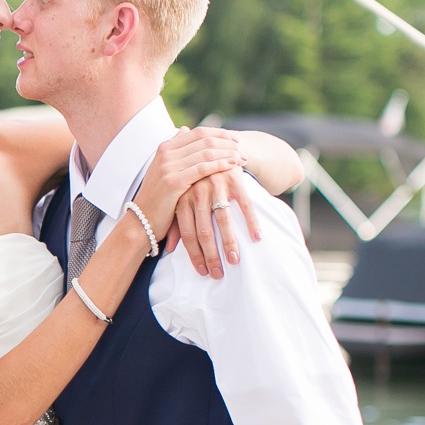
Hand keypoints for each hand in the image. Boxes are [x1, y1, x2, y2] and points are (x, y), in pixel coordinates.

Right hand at [131, 129, 245, 238]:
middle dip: (227, 143)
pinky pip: (202, 168)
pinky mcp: (173, 181)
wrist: (141, 221)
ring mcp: (168, 166)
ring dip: (227, 153)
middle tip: (242, 150)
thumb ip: (176, 149)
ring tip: (242, 158)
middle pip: (205, 140)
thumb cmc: (158, 197)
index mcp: (165, 148)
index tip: (235, 141)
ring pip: (206, 152)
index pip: (199, 132)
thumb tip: (185, 129)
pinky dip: (220, 164)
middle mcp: (166, 153)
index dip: (220, 134)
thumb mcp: (164, 169)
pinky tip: (232, 166)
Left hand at [166, 165, 261, 279]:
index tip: (202, 272)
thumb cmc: (197, 183)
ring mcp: (216, 185)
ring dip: (229, 243)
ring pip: (223, 220)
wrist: (215, 149)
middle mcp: (197, 193)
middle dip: (210, 255)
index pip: (187, 233)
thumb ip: (175, 222)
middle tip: (217, 274)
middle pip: (204, 230)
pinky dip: (251, 222)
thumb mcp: (182, 199)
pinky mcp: (234, 179)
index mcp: (182, 199)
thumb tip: (167, 249)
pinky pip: (244, 204)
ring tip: (234, 261)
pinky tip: (256, 237)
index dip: (194, 254)